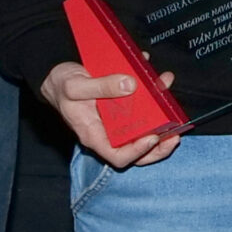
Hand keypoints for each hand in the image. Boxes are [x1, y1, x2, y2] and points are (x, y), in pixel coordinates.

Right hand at [41, 60, 181, 169]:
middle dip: (159, 146)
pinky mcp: (121, 108)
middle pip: (137, 151)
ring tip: (172, 105)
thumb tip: (130, 85)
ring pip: (143, 130)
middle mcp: (107, 132)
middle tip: (175, 134)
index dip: (138, 152)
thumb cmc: (61, 85)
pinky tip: (159, 80)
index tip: (152, 137)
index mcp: (93, 135)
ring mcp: (115, 122)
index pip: (118, 157)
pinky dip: (153, 98)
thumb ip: (101, 86)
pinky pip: (141, 109)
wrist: (56, 75)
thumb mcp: (75, 85)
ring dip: (161, 119)